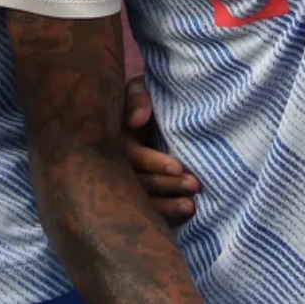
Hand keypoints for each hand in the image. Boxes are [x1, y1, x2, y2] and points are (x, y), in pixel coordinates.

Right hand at [123, 74, 199, 224]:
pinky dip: (165, 215)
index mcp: (109, 141)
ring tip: (191, 206)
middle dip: (165, 186)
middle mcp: (110, 166)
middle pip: (136, 183)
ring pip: (139, 201)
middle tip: (195, 184)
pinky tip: (186, 212)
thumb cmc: (139, 100)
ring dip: (166, 205)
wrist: (137, 115)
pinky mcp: (130, 197)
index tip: (178, 167)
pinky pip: (144, 212)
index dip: (153, 162)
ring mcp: (118, 184)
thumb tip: (136, 121)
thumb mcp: (137, 90)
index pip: (129, 157)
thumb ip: (137, 97)